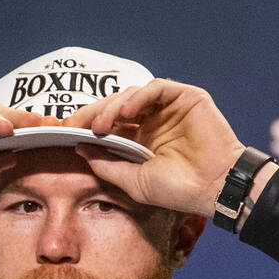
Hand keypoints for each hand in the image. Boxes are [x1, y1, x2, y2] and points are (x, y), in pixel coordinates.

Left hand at [63, 79, 245, 215]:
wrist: (213, 188)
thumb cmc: (177, 190)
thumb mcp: (132, 180)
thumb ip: (106, 164)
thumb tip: (79, 147)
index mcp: (141, 140)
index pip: (109, 125)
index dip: (87, 125)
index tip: (65, 131)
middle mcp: (153, 121)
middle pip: (116, 107)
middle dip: (93, 113)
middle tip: (76, 124)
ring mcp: (169, 108)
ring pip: (133, 95)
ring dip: (113, 106)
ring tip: (101, 124)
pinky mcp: (186, 98)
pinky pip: (157, 88)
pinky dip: (138, 97)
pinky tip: (126, 111)